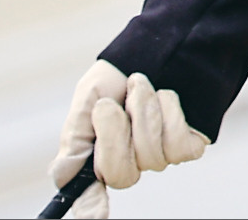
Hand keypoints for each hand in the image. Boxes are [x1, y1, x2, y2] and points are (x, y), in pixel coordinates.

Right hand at [50, 60, 211, 217]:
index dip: (91, 208)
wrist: (160, 45)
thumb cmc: (119, 76)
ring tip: (140, 86)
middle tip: (111, 104)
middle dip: (115, 133)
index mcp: (97, 156)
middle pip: (121, 175)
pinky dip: (169, 112)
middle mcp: (129, 163)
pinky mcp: (186, 146)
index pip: (90, 195)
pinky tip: (165, 95)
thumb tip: (61, 177)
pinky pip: (178, 145)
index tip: (94, 218)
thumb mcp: (89, 98)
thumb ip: (76, 137)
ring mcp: (158, 156)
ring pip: (152, 156)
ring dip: (143, 111)